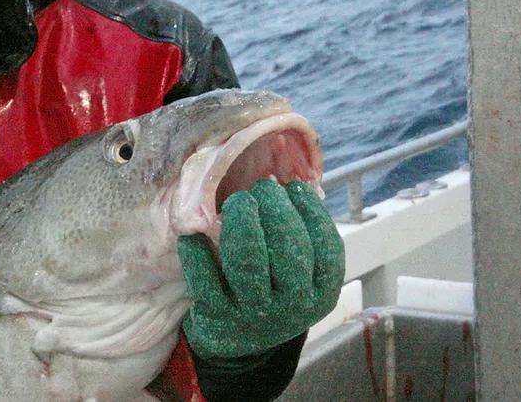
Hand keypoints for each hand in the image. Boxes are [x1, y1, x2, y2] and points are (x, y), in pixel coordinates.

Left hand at [177, 180, 344, 358]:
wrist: (238, 339)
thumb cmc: (274, 289)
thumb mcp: (301, 273)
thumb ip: (304, 235)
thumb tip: (298, 181)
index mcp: (321, 294)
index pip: (325, 248)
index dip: (310, 211)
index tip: (292, 187)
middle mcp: (292, 307)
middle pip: (288, 250)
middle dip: (275, 209)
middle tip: (262, 189)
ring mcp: (253, 313)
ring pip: (247, 262)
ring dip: (241, 223)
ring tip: (239, 200)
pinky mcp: (217, 316)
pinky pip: (204, 278)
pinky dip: (197, 251)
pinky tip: (195, 232)